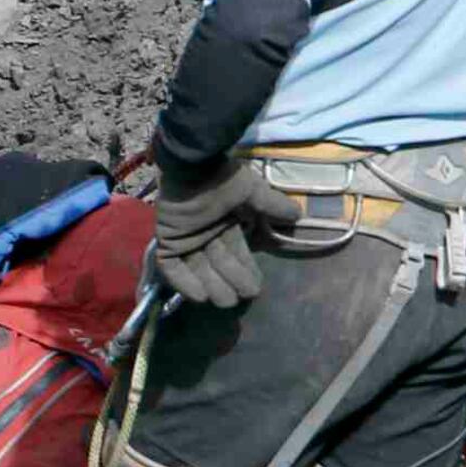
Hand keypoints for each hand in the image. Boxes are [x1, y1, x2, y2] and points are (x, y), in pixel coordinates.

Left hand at [150, 161, 266, 309]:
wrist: (194, 166)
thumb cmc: (223, 178)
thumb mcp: (254, 192)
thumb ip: (273, 205)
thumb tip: (298, 215)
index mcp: (225, 223)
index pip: (237, 252)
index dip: (246, 270)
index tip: (256, 287)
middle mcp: (205, 233)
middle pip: (218, 264)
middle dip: (232, 281)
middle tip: (243, 295)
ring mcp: (184, 237)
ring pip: (198, 269)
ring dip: (211, 286)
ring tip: (226, 300)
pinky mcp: (167, 240)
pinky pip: (172, 267)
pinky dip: (183, 282)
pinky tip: (200, 296)